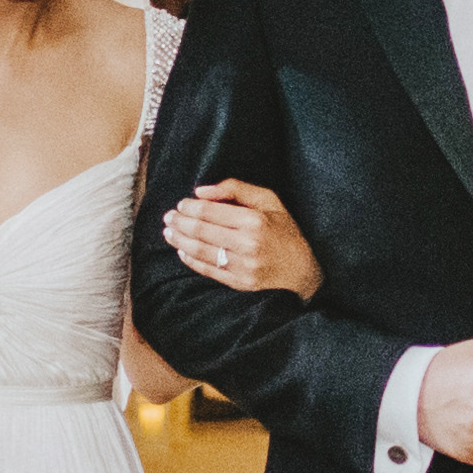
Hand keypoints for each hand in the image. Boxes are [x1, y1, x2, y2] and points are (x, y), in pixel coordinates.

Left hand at [161, 177, 320, 298]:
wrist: (303, 270)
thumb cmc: (285, 231)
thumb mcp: (269, 200)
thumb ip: (235, 189)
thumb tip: (201, 191)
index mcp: (254, 220)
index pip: (210, 211)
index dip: (190, 207)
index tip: (181, 204)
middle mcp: (247, 244)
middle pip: (201, 231)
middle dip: (180, 222)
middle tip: (169, 217)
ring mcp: (243, 266)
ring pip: (200, 251)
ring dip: (180, 240)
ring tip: (169, 232)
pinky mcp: (240, 283)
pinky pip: (208, 270)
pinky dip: (191, 260)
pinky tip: (182, 251)